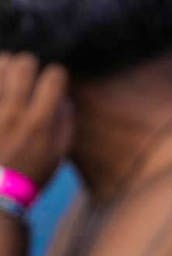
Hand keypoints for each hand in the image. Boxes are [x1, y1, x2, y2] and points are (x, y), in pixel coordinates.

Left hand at [0, 52, 73, 186]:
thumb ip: (64, 124)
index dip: (56, 75)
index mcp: (39, 122)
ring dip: (5, 66)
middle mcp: (14, 110)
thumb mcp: (58, 155)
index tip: (53, 82)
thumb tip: (64, 99)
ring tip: (6, 76)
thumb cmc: (29, 174)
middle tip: (27, 74)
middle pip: (23, 63)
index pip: (54, 77)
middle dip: (29, 64)